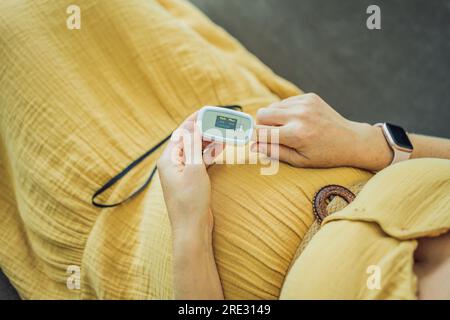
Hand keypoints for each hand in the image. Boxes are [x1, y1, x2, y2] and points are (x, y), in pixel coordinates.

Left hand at [158, 112, 224, 299]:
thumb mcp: (194, 169)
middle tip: (222, 122)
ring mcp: (183, 173)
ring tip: (225, 133)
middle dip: (206, 130)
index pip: (182, 132)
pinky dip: (211, 155)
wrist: (192, 229)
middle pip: (190, 140)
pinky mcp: (192, 181)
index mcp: (168, 159)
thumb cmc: (190, 201)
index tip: (208, 110)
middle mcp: (173, 164)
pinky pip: (202, 161)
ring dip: (210, 142)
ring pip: (197, 150)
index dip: (195, 120)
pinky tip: (221, 149)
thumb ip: (194, 145)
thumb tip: (194, 125)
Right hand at [253, 93, 392, 170]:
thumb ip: (274, 152)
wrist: (351, 141)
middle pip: (262, 114)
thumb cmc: (325, 155)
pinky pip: (285, 101)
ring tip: (287, 129)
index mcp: (296, 134)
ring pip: (272, 106)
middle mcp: (299, 115)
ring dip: (274, 118)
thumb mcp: (299, 161)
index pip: (261, 131)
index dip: (257, 138)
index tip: (259, 142)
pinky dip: (285, 111)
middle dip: (262, 126)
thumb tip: (254, 147)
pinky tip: (297, 121)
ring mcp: (304, 103)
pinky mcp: (309, 96)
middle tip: (273, 136)